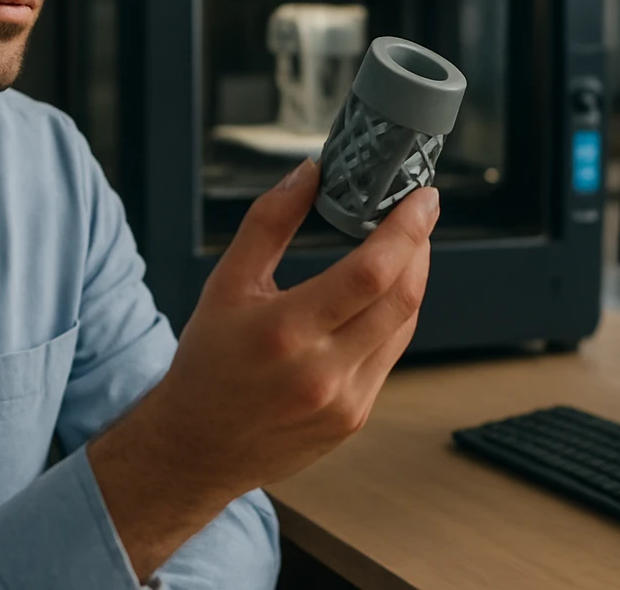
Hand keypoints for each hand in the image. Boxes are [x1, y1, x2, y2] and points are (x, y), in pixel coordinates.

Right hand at [155, 158, 436, 493]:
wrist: (196, 447)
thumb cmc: (208, 363)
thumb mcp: (225, 283)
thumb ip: (269, 222)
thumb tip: (309, 171)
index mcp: (286, 331)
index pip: (369, 272)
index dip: (406, 230)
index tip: (423, 199)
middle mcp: (321, 371)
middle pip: (400, 297)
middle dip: (420, 246)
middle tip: (420, 212)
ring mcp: (345, 401)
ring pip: (403, 325)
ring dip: (412, 279)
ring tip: (405, 246)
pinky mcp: (355, 417)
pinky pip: (391, 354)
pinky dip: (395, 316)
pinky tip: (384, 294)